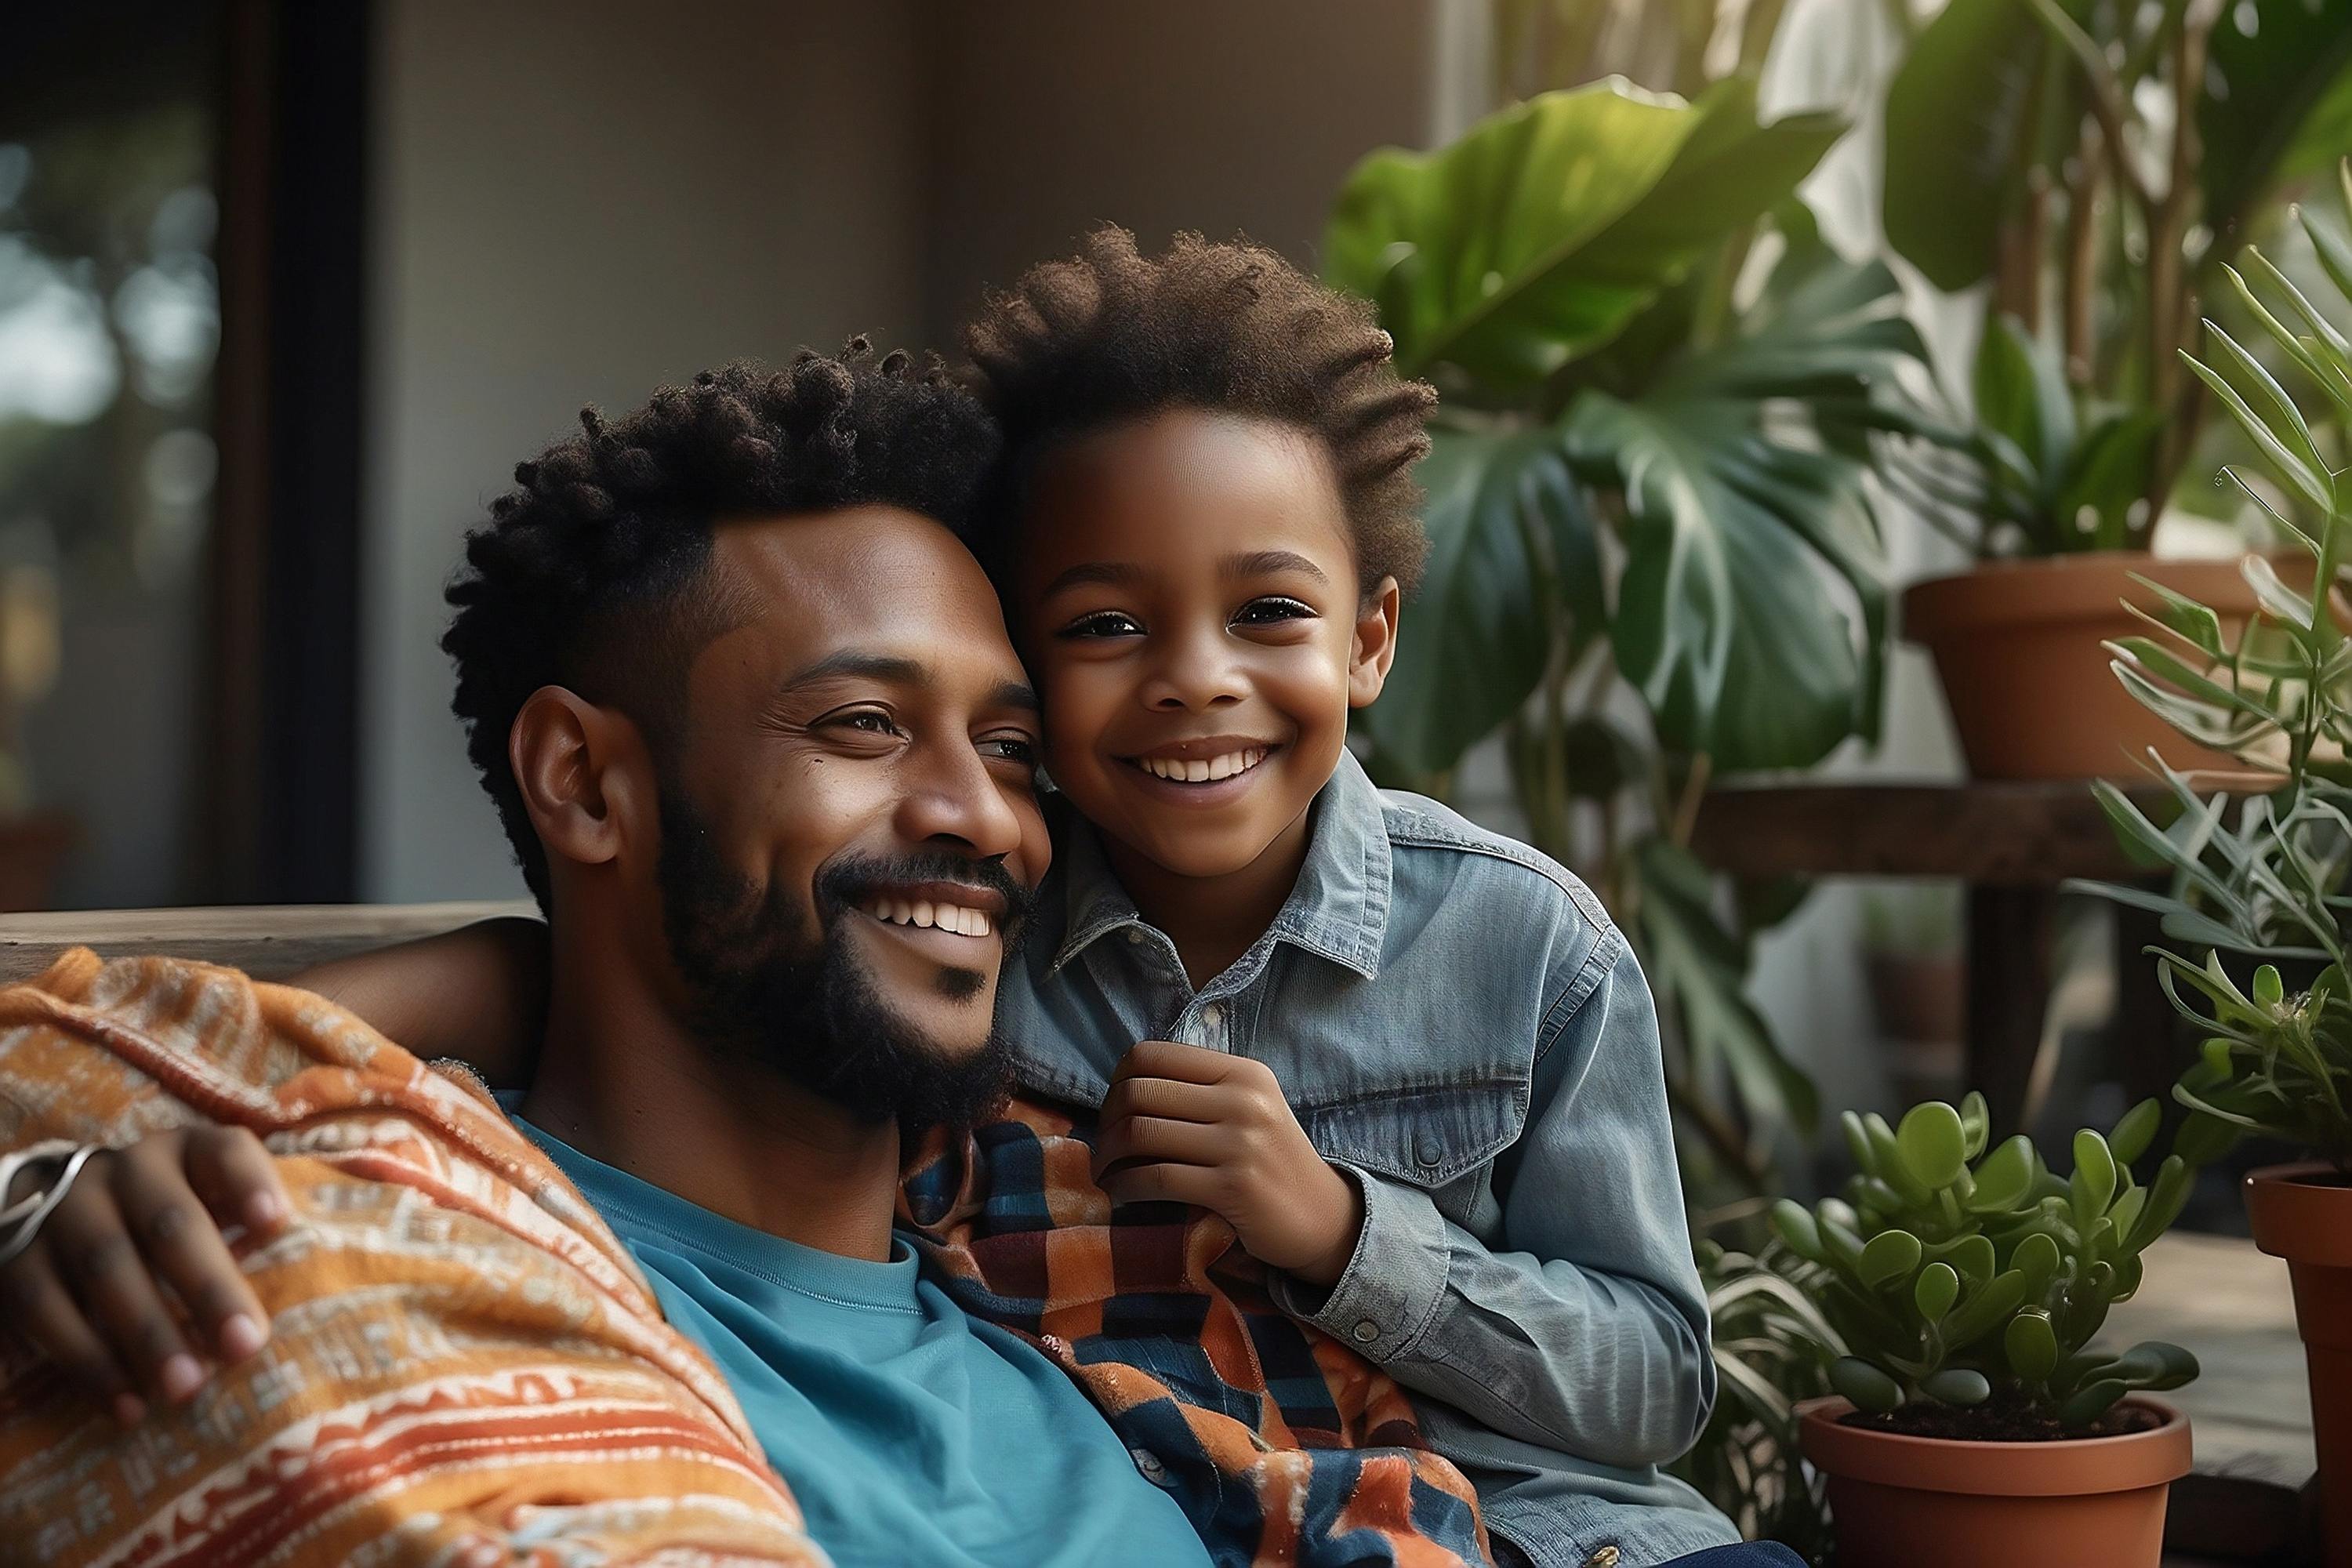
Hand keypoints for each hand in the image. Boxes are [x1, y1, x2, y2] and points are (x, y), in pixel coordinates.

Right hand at [0, 1125, 290, 1424]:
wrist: (47, 1216)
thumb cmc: (165, 1223)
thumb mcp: (210, 1207)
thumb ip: (257, 1229)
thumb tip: (328, 1267)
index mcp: (185, 1153)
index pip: (224, 1152)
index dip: (251, 1183)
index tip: (279, 1225)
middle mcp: (125, 1172)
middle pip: (170, 1222)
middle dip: (209, 1285)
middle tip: (245, 1346)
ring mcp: (64, 1211)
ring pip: (106, 1266)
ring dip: (147, 1332)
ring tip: (186, 1388)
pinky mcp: (16, 1260)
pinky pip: (47, 1311)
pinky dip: (89, 1362)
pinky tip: (128, 1405)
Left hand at [1091, 1039, 1362, 1284]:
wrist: (1323, 1218)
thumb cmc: (1273, 1162)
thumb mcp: (1249, 1109)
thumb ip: (1200, 1090)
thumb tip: (1124, 1085)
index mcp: (1243, 1072)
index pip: (1152, 1055)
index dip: (1118, 1080)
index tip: (1114, 1108)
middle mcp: (1243, 1100)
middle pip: (1139, 1092)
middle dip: (1107, 1121)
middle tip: (1104, 1145)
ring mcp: (1240, 1143)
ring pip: (1141, 1134)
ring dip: (1109, 1156)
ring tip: (1105, 1171)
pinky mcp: (1232, 1188)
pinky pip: (1155, 1179)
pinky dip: (1125, 1186)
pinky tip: (1120, 1193)